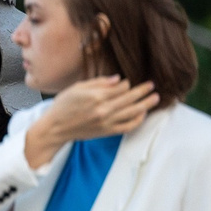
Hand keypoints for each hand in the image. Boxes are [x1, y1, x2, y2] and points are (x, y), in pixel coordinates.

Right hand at [26, 77, 155, 169]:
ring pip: (133, 111)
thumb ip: (98, 82)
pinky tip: (142, 114)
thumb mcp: (76, 88)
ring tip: (155, 98)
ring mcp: (107, 121)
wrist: (55, 128)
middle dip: (143, 90)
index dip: (127, 83)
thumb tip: (117, 79)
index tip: (127, 82)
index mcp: (96, 96)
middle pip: (130, 97)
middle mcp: (104, 109)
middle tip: (151, 85)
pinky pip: (128, 126)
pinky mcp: (107, 131)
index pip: (121, 87)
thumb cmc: (63, 106)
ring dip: (146, 104)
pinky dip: (138, 120)